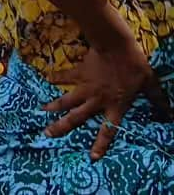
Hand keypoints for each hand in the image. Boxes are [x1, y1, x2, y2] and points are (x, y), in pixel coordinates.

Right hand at [43, 35, 171, 160]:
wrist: (116, 46)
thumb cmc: (134, 66)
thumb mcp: (149, 83)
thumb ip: (157, 98)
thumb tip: (170, 112)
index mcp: (114, 105)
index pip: (108, 129)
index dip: (101, 144)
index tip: (92, 157)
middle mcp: (96, 100)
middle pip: (77, 117)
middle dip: (62, 126)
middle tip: (47, 134)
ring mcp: (86, 87)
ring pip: (67, 100)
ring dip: (54, 107)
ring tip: (42, 112)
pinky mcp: (80, 73)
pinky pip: (66, 76)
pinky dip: (56, 77)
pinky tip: (47, 78)